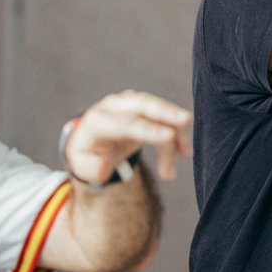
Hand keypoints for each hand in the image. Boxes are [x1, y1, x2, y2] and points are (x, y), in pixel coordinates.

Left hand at [63, 90, 191, 183]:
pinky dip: (175, 133)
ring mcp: (130, 105)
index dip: (148, 130)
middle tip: (186, 120)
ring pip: (158, 111)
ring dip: (175, 130)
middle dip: (167, 112)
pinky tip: (183, 150)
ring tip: (186, 153)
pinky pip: (163, 119)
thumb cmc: (89, 156)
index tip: (168, 137)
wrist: (90, 142)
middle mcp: (114, 107)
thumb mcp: (84, 166)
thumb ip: (94, 167)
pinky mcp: (143, 109)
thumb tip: (106, 165)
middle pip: (143, 104)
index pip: (124, 124)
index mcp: (97, 121)